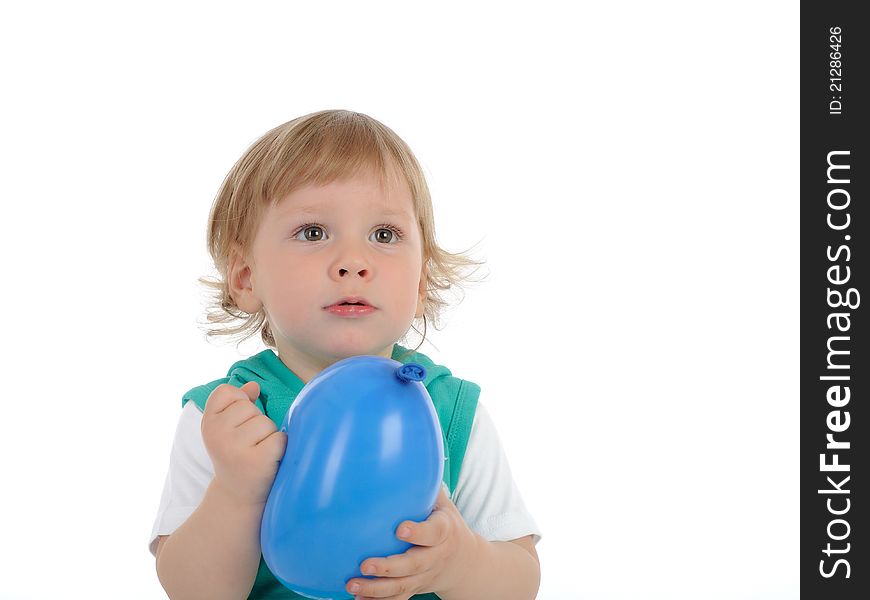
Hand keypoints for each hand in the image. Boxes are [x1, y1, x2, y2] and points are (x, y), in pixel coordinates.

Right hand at [201, 381, 286, 505]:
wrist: (237, 497)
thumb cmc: (237, 455)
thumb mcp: (228, 428)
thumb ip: (239, 402)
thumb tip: (254, 386)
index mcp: (208, 423)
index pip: (227, 392)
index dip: (238, 404)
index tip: (235, 426)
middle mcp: (217, 434)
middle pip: (250, 407)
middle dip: (256, 423)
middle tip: (248, 445)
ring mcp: (235, 448)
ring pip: (267, 423)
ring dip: (268, 436)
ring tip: (257, 453)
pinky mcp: (256, 460)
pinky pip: (279, 438)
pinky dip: (280, 448)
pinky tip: (269, 461)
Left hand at [345, 485, 482, 599]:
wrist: (466, 563)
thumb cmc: (447, 523)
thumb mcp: (444, 503)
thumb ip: (426, 484)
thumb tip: (407, 453)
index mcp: (444, 532)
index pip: (434, 533)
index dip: (418, 532)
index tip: (400, 528)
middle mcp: (435, 557)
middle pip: (413, 565)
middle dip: (389, 567)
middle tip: (365, 563)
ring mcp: (424, 576)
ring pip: (402, 586)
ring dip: (376, 589)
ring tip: (352, 584)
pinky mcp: (415, 588)